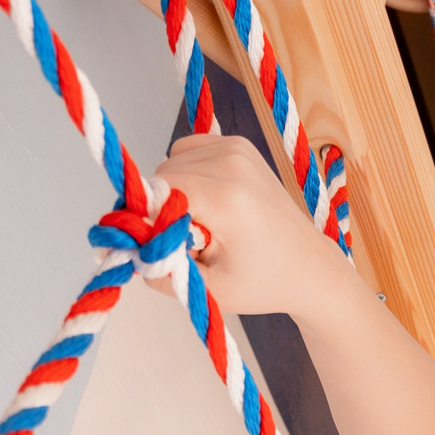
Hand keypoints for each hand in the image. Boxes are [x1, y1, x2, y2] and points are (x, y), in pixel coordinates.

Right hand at [153, 134, 350, 318]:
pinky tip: (210, 203)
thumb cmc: (263, 283)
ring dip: (176, 193)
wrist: (308, 266)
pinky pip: (188, 152)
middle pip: (161, 176)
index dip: (147, 218)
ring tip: (205, 224)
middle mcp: (232, 162)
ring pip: (171, 162)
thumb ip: (160, 270)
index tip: (159, 244)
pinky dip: (189, 177)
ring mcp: (237, 148)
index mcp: (227, 198)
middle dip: (162, 209)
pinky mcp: (238, 144)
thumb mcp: (208, 291)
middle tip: (189, 242)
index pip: (156, 191)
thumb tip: (125, 246)